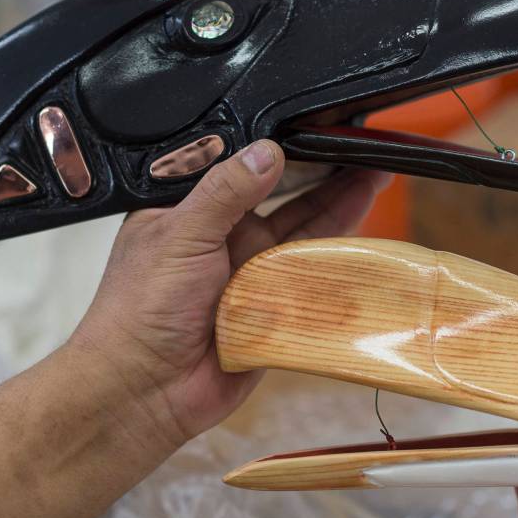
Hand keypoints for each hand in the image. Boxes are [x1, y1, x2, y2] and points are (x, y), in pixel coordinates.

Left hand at [72, 140, 390, 445]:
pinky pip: (313, 278)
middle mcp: (226, 237)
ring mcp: (253, 272)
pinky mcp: (275, 307)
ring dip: (340, 205)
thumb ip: (225, 191)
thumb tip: (267, 150)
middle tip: (364, 149)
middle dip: (325, 174)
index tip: (316, 127)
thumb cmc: (141, 310)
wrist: (146, 390)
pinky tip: (366, 233)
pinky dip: (340, 258)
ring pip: (306, 232)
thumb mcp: (181, 235)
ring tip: (377, 175)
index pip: (242, 169)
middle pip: (286, 197)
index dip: (280, 148)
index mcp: (193, 210)